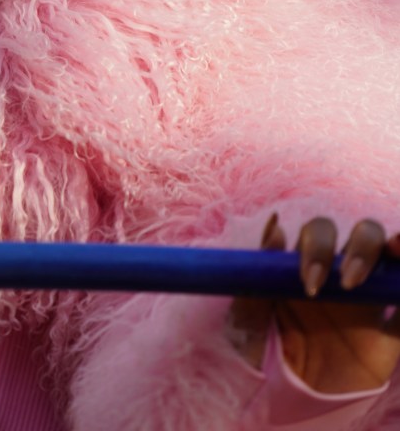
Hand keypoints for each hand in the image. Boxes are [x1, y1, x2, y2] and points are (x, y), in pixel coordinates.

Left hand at [230, 215, 399, 393]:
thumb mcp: (248, 322)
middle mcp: (340, 278)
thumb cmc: (261, 357)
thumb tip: (275, 226)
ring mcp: (367, 305)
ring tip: (395, 251)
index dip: (319, 246)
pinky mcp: (388, 338)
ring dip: (395, 249)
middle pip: (363, 235)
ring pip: (391, 260)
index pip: (319, 235)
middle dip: (362, 246)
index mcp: (306, 268)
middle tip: (347, 284)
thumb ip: (257, 279)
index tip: (310, 281)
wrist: (285, 406)